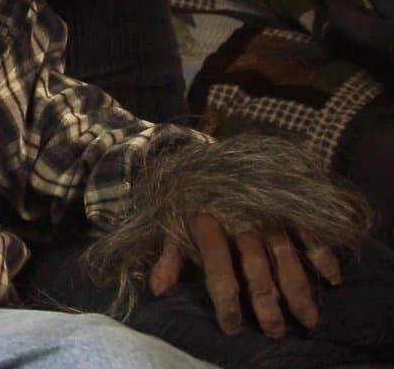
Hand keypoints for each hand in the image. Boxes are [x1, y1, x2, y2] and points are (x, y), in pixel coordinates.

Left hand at [149, 212, 342, 338]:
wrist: (206, 155)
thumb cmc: (187, 195)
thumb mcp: (170, 221)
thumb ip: (168, 256)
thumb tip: (156, 290)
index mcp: (210, 229)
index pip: (220, 274)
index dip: (226, 305)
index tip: (232, 329)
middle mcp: (241, 226)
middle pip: (258, 274)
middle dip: (267, 308)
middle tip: (275, 333)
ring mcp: (267, 216)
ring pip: (286, 260)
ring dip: (299, 293)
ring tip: (308, 321)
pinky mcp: (287, 207)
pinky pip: (309, 232)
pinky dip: (323, 255)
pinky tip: (333, 279)